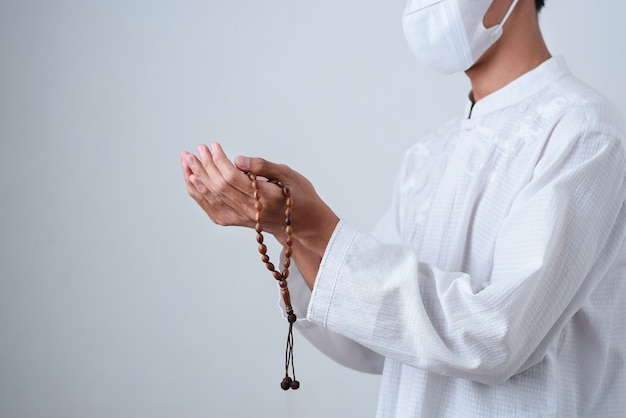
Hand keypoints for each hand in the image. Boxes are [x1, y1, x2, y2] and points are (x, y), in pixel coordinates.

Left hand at [181, 142, 338, 285]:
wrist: (302, 224)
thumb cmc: (299, 196)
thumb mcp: (289, 175)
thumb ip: (263, 167)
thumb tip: (238, 160)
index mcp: (265, 198)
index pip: (233, 178)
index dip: (219, 161)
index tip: (213, 146)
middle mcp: (250, 211)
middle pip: (219, 187)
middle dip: (204, 166)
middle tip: (194, 150)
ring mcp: (241, 218)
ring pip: (211, 197)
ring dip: (196, 178)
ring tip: (186, 161)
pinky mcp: (234, 221)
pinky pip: (210, 208)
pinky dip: (198, 193)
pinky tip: (191, 179)